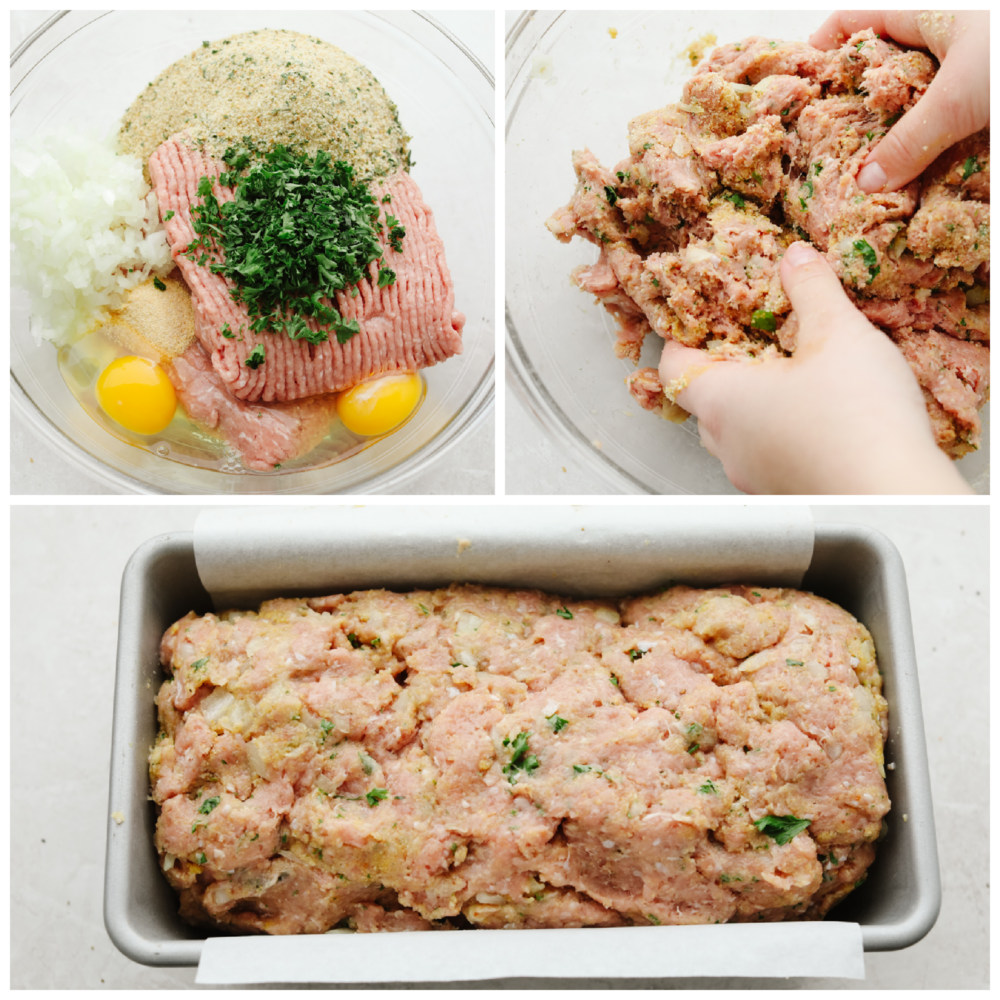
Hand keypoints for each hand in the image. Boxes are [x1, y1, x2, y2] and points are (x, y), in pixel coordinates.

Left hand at [657, 242, 973, 494]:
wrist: (895, 498)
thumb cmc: (859, 420)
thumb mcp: (840, 333)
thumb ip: (812, 289)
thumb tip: (795, 258)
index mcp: (722, 402)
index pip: (672, 367)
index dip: (682, 339)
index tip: (703, 319)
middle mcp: (726, 444)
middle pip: (702, 399)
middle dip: (723, 367)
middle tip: (755, 339)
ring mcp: (750, 475)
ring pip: (733, 431)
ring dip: (752, 402)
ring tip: (790, 376)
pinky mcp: (780, 492)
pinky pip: (763, 455)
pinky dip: (776, 432)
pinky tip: (815, 417)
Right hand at [809, 10, 989, 192]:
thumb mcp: (956, 98)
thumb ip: (909, 142)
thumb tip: (865, 183)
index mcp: (926, 12)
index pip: (854, 21)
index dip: (821, 49)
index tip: (799, 88)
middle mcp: (943, 34)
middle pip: (881, 64)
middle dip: (854, 102)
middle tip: (827, 141)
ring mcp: (967, 63)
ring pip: (914, 96)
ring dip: (893, 130)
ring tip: (864, 165)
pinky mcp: (985, 95)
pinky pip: (948, 120)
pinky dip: (930, 143)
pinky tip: (916, 171)